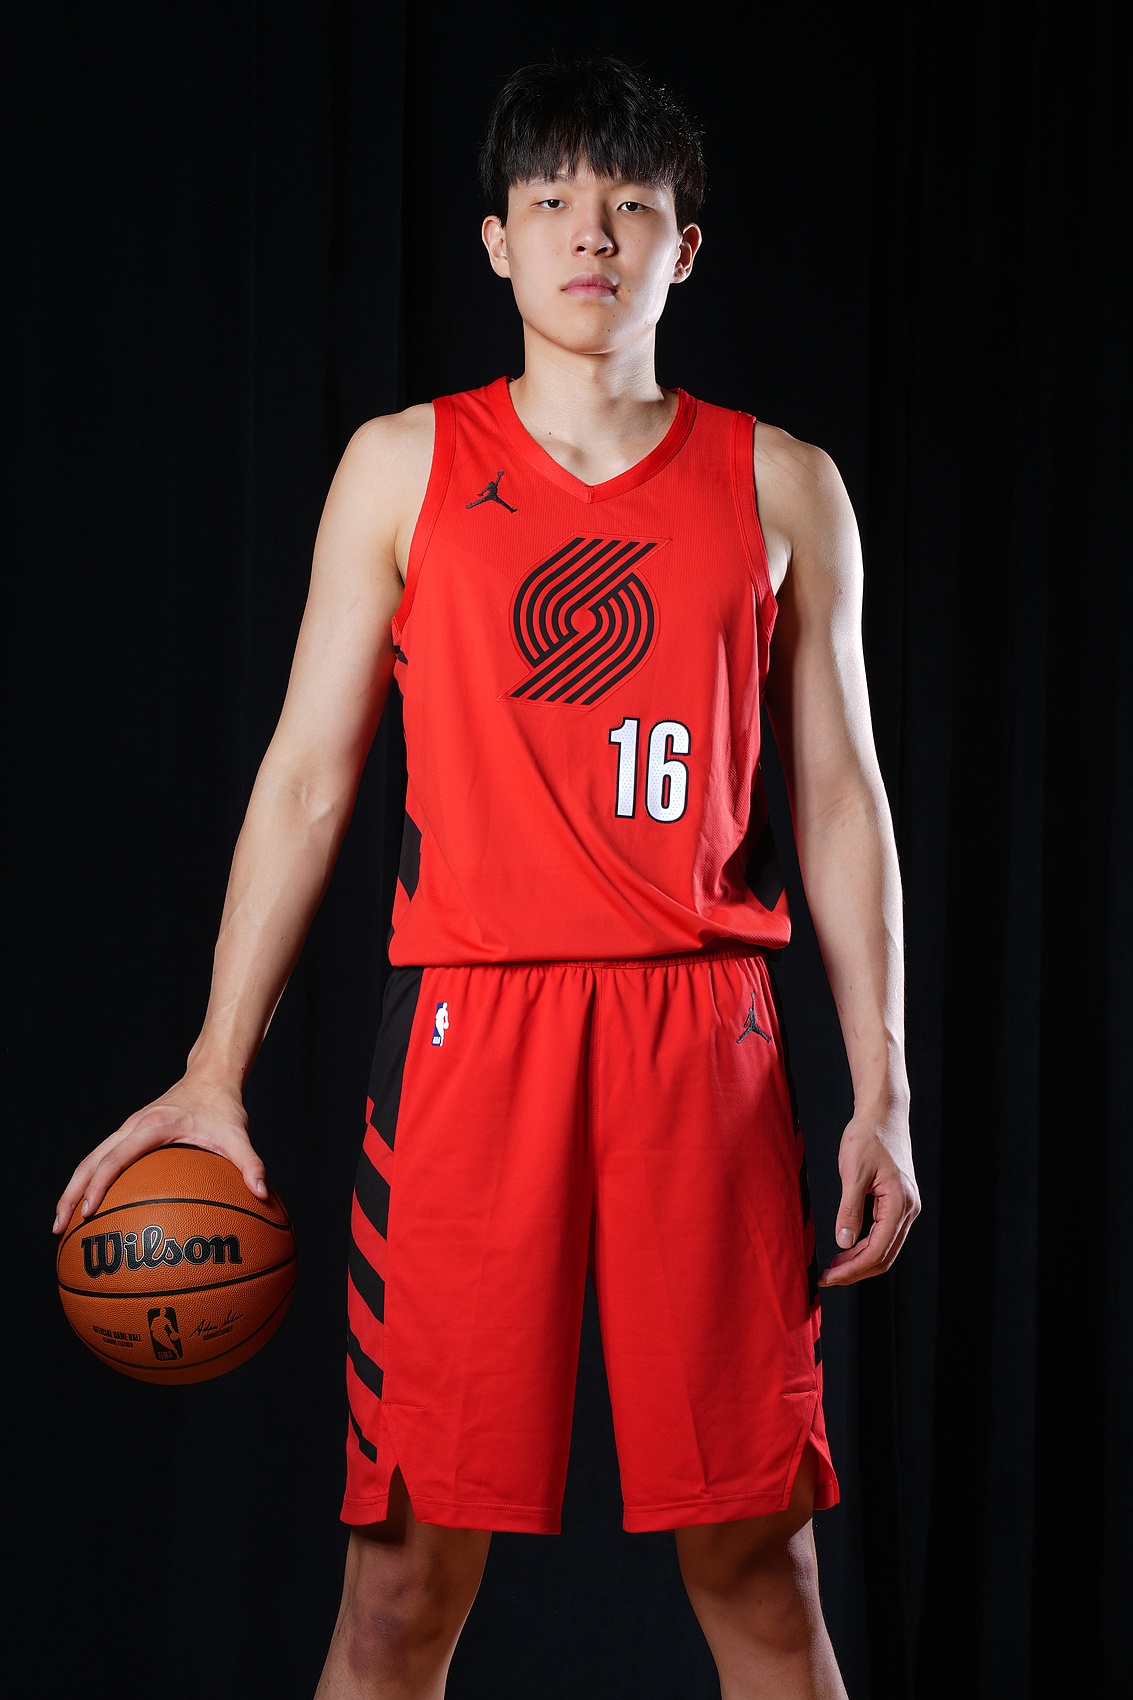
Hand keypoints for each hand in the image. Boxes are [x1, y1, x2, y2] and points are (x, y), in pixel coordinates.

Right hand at [52, 1073, 267, 1233]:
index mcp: (152, 1126)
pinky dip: (91, 1181)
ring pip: (90, 1160)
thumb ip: (250, 1163)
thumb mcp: (238, 1133)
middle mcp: (133, 1126)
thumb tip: (263, 1194)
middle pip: (90, 1161)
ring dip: (73, 1189)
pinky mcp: (130, 1134)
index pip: (116, 1157)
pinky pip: (103, 1159)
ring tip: (62, 1226)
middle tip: (59, 1230)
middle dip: (71, 1194)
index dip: (99, 1184)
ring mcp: (128, 1129)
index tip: (88, 1212)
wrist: (212, 1076)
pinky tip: (93, 1209)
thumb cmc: (223, 1107)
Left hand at [818, 1100, 919, 1285]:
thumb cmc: (868, 1137)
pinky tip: (846, 1248)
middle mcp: (908, 1210)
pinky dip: (865, 1246)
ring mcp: (906, 1207)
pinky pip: (884, 1235)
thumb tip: (842, 1243)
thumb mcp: (852, 1172)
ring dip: (859, 1261)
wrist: (883, 1114)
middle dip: (854, 1271)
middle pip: (884, 1256)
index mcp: (899, 1204)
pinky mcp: (899, 1203)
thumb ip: (849, 1209)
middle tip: (825, 1277)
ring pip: (885, 1248)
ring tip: (832, 1266)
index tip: (827, 1276)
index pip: (876, 1251)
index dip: (851, 1269)